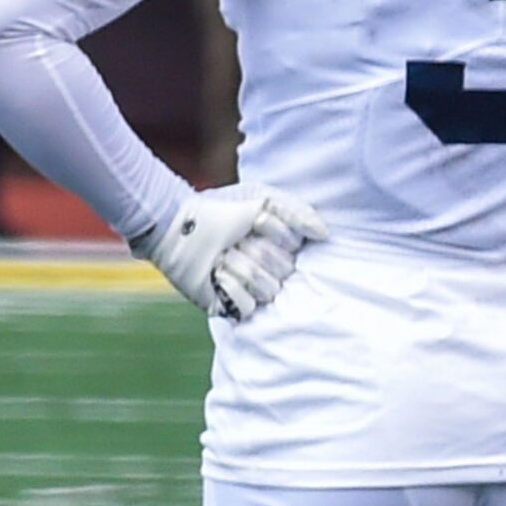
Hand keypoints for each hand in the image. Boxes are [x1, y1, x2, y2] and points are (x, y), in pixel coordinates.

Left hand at [137, 183, 328, 319]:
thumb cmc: (221, 208)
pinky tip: (216, 274)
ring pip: (268, 291)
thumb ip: (298, 213)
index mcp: (283, 247)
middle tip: (233, 241)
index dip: (277, 234)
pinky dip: (231, 289)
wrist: (180, 223)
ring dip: (242, 268)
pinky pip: (247, 307)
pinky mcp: (229, 305)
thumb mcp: (264, 198)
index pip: (296, 250)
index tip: (255, 221)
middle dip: (256, 251)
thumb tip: (325, 234)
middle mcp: (270, 270)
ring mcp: (250, 289)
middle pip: (284, 272)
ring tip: (221, 257)